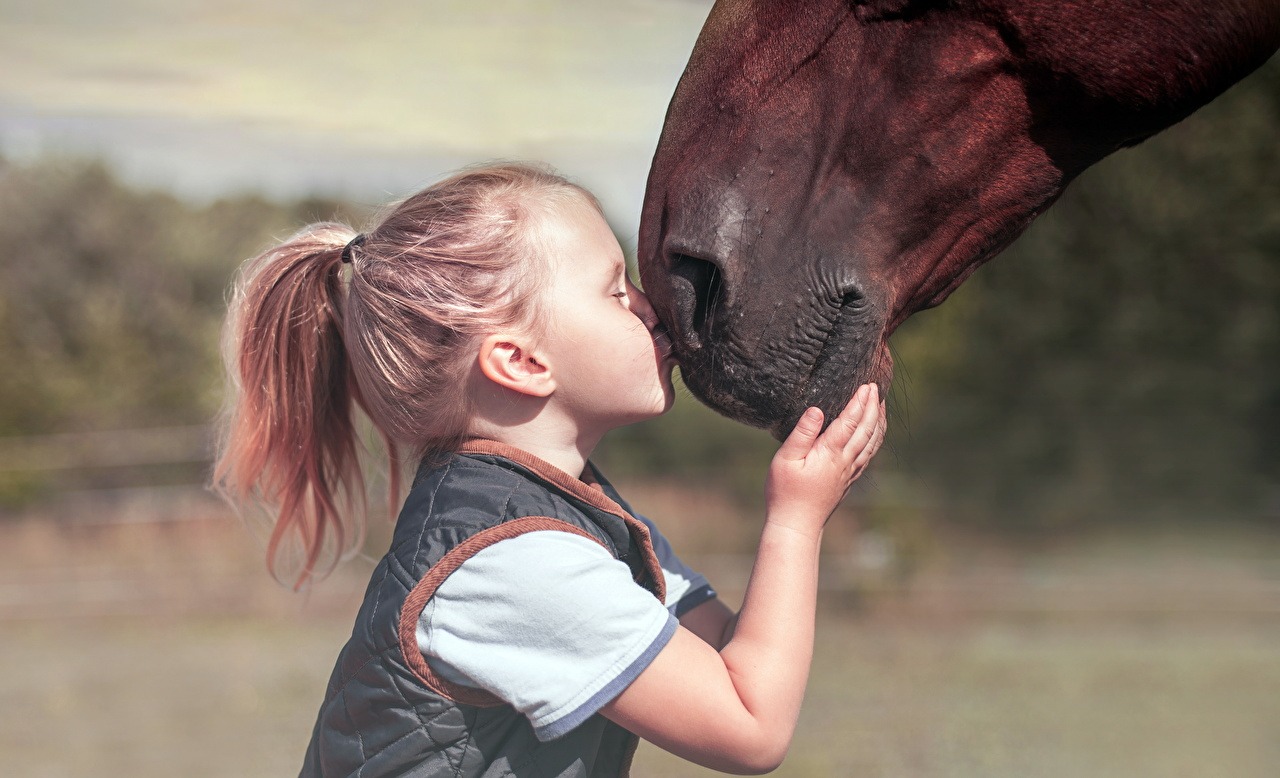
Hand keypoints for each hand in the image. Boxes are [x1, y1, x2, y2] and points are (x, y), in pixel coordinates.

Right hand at [765, 384, 885, 533]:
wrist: (797, 524)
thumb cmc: (785, 491)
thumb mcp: (785, 459)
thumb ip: (802, 433)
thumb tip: (817, 410)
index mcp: (830, 453)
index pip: (850, 421)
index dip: (860, 402)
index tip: (867, 385)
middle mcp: (845, 461)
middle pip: (866, 429)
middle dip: (873, 406)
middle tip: (876, 387)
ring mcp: (850, 471)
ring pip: (872, 442)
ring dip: (878, 421)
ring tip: (881, 404)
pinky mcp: (849, 479)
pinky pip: (869, 454)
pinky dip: (876, 438)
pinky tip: (875, 432)